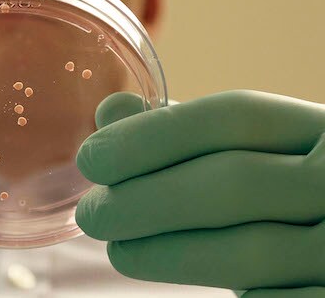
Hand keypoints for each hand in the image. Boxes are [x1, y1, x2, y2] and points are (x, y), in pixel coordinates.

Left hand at [76, 90, 324, 296]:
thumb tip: (111, 112)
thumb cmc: (290, 192)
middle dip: (147, 199)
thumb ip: (187, 132)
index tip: (91, 158)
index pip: (232, 117)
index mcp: (322, 128)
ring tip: (118, 249)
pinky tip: (169, 274)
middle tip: (92, 215)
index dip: (152, 136)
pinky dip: (217, 291)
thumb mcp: (255, 151)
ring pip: (251, 250)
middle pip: (234, 181)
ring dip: (166, 252)